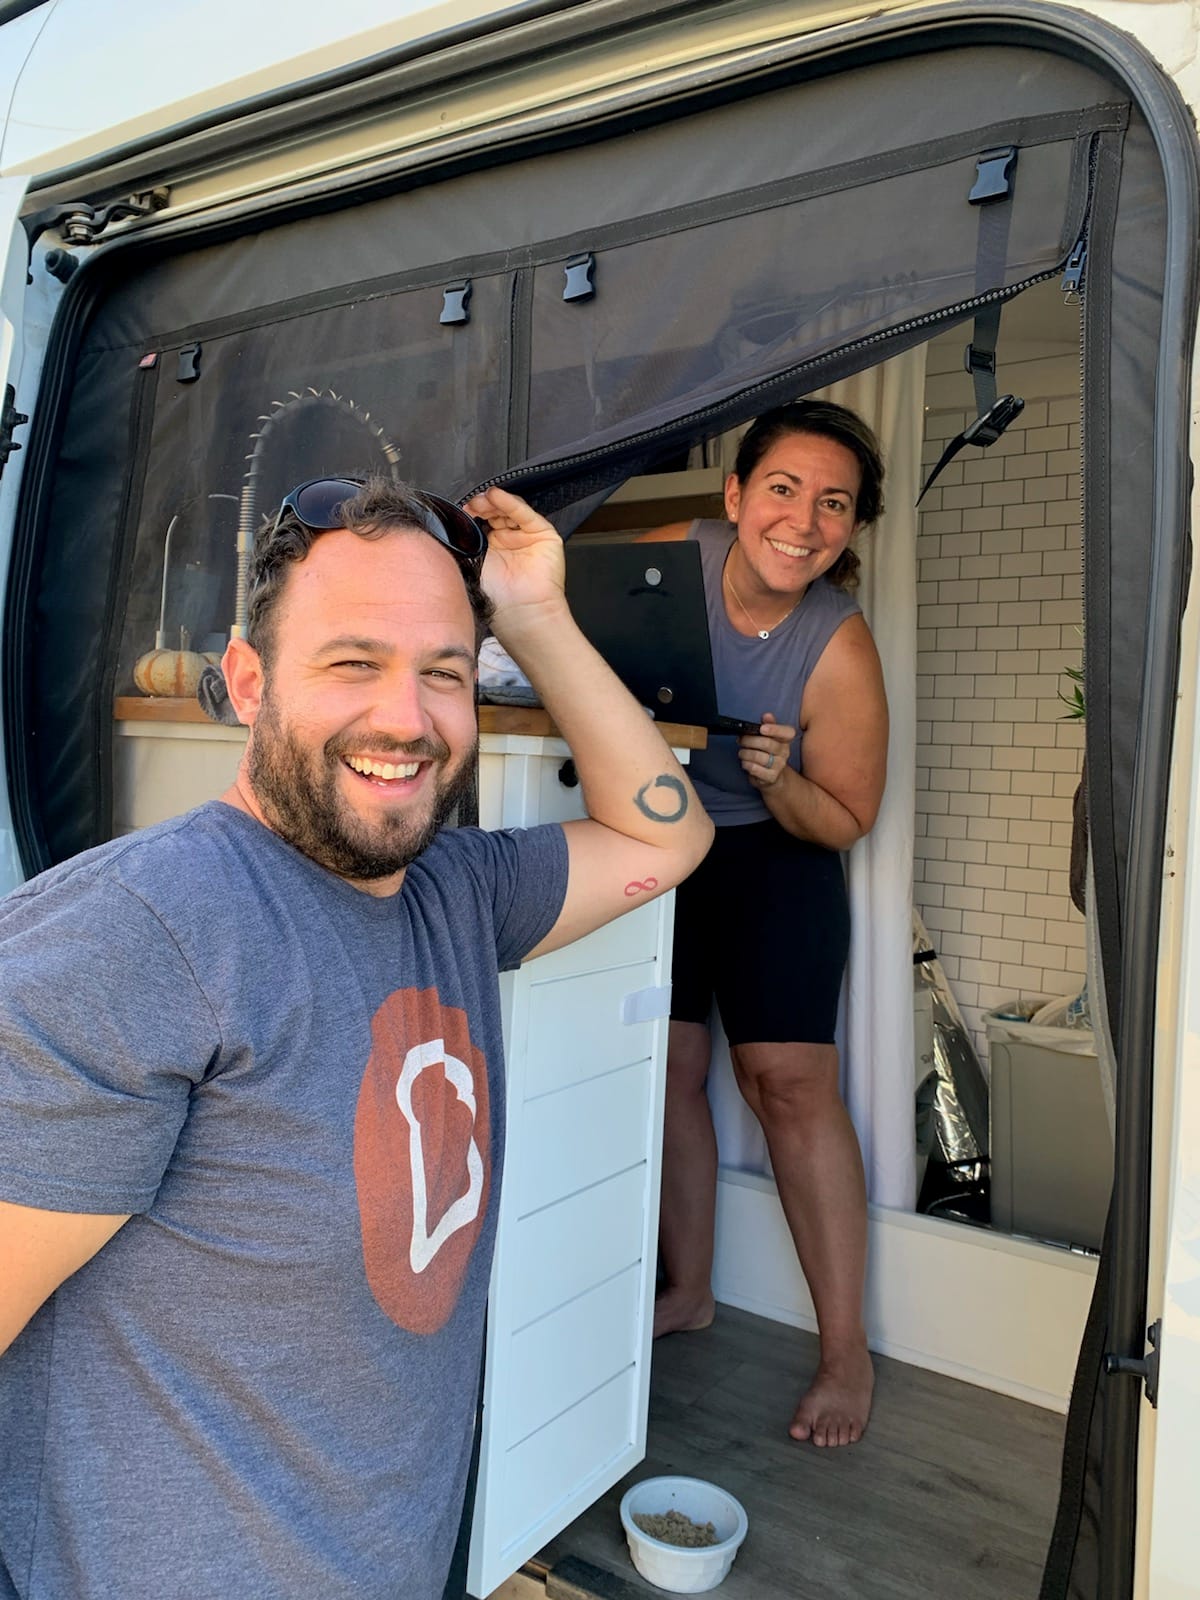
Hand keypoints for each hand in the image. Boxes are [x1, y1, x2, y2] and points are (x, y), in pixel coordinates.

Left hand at [462, 487, 565, 623]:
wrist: (521, 613)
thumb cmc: (497, 598)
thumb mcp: (471, 564)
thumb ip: (463, 543)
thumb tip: (448, 525)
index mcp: (491, 547)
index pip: (481, 520)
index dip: (471, 512)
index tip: (459, 510)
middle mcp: (509, 540)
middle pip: (495, 511)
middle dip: (481, 506)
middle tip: (470, 505)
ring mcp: (526, 536)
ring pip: (509, 509)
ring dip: (493, 502)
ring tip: (480, 501)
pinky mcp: (544, 534)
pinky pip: (525, 514)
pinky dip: (510, 503)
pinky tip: (496, 496)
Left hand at [738, 712, 795, 789]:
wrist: (772, 777)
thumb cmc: (767, 753)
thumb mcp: (768, 738)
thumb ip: (768, 725)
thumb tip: (767, 715)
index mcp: (785, 740)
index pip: (788, 732)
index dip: (775, 729)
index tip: (762, 728)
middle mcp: (785, 752)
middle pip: (767, 743)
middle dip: (749, 741)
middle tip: (740, 740)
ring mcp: (779, 766)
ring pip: (758, 756)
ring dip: (745, 753)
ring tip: (741, 753)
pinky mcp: (771, 777)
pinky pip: (755, 769)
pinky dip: (746, 764)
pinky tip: (745, 763)